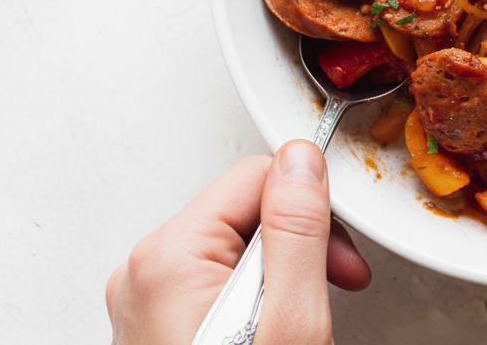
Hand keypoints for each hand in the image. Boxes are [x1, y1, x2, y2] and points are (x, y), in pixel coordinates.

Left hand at [106, 141, 370, 344]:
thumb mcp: (290, 320)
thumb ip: (296, 230)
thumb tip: (301, 159)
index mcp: (168, 257)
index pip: (258, 176)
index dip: (312, 209)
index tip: (340, 258)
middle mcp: (145, 271)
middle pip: (247, 209)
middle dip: (301, 245)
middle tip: (331, 291)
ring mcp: (147, 299)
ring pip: (237, 245)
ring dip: (283, 273)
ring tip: (298, 324)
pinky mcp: (159, 322)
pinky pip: (218, 279)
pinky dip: (257, 297)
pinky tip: (272, 333)